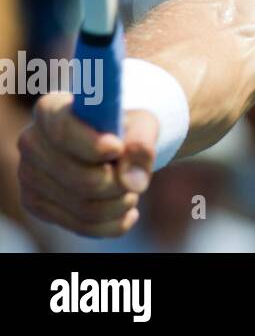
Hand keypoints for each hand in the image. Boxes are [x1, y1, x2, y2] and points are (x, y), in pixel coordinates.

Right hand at [17, 93, 157, 237]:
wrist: (114, 144)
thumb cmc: (125, 128)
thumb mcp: (142, 125)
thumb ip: (142, 145)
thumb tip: (133, 181)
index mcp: (51, 109)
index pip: (63, 131)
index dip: (93, 145)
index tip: (118, 148)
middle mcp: (32, 143)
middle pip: (81, 179)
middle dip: (119, 182)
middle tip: (137, 176)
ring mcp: (30, 177)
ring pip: (84, 207)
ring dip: (121, 202)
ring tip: (132, 188)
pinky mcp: (37, 204)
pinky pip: (82, 225)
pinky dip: (114, 221)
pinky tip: (128, 210)